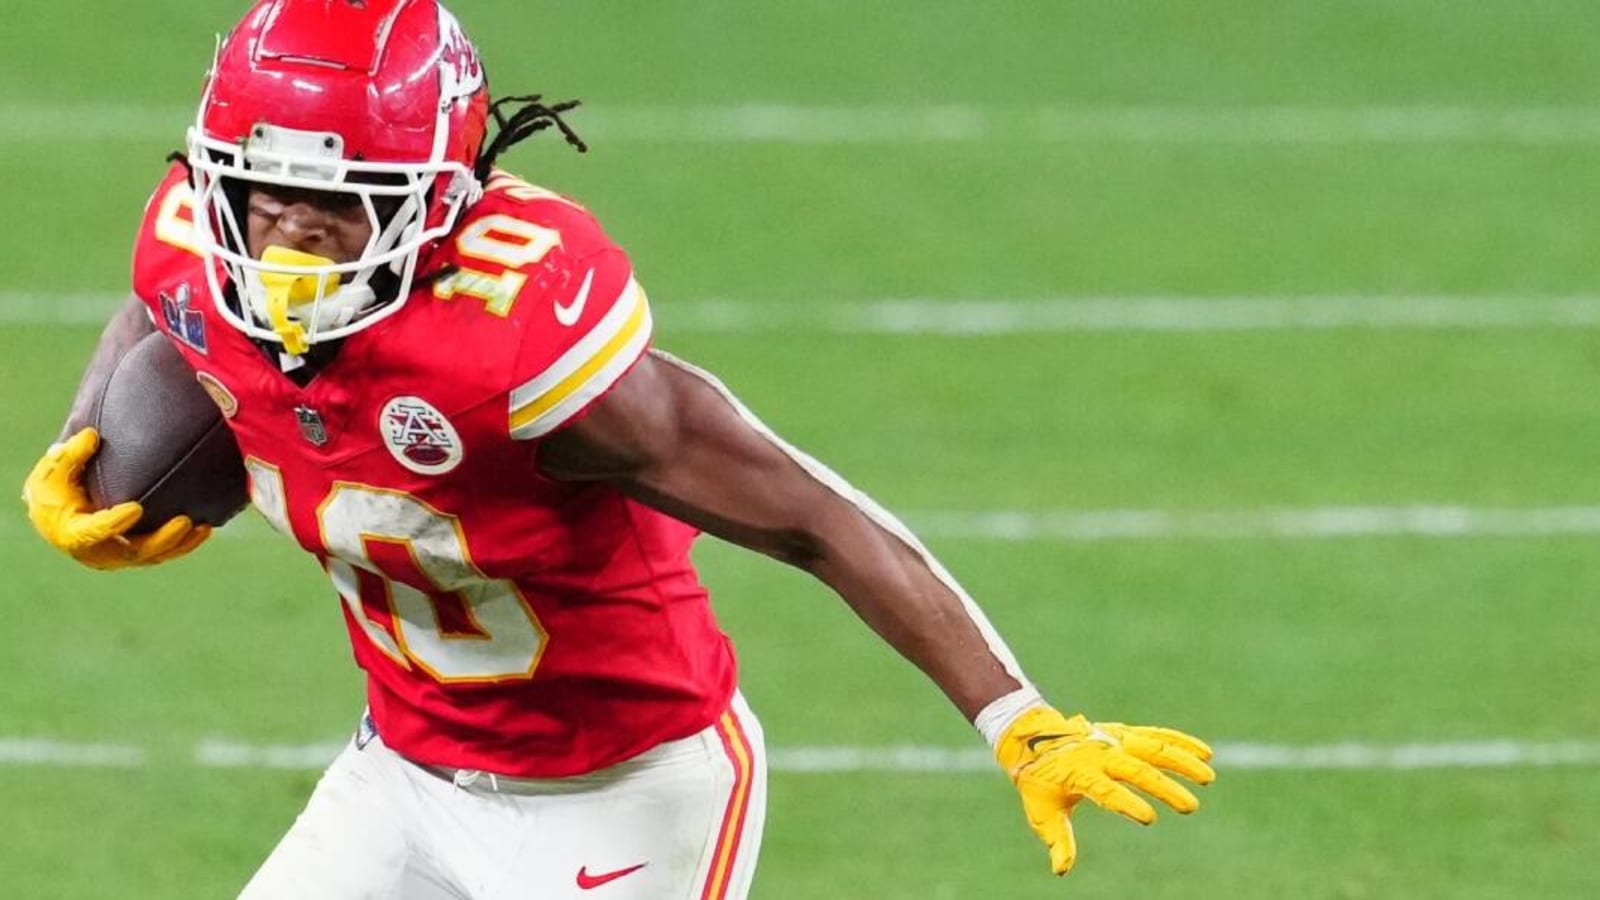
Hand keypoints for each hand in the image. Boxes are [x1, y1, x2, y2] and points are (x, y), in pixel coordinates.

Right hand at [22, 428, 210, 569]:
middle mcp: (98, 552)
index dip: (114, 523)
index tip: (135, 508)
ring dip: (180, 544)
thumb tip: (90, 435)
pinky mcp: (134, 554)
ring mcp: (118, 556)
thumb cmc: (55, 489)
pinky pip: (161, 553)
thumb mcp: (53, 471)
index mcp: (73, 535)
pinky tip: (206, 528)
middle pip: (133, 552)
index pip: (95, 532)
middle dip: (161, 539)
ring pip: (153, 556)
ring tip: (204, 527)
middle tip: (184, 521)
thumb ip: (70, 455)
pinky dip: (183, 544)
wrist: (56, 514)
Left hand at [995, 705, 1214, 875]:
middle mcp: (1100, 753)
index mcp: (1079, 773)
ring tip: (1207, 777)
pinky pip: (1156, 735)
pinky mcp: (1123, 732)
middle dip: (1164, 788)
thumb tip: (1062, 870)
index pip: (1104, 789)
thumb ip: (1058, 839)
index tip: (1149, 819)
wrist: (1031, 738)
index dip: (1126, 803)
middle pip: (1136, 769)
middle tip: (1189, 807)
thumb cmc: (1040, 782)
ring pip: (1153, 747)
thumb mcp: (1043, 812)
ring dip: (1181, 761)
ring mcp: (1113, 739)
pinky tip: (1205, 753)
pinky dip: (1180, 741)